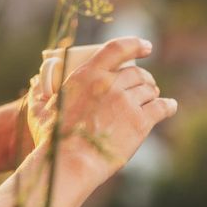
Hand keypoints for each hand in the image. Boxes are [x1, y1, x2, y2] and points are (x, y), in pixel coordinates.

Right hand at [33, 37, 177, 183]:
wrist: (70, 162)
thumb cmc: (51, 139)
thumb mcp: (40, 110)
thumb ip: (39, 95)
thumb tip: (36, 85)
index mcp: (87, 75)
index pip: (117, 49)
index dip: (134, 44)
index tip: (146, 46)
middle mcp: (109, 84)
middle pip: (137, 73)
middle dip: (144, 78)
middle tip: (147, 83)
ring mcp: (126, 102)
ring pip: (149, 90)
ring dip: (153, 93)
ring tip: (154, 98)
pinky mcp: (140, 121)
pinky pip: (162, 107)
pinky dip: (168, 106)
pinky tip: (170, 107)